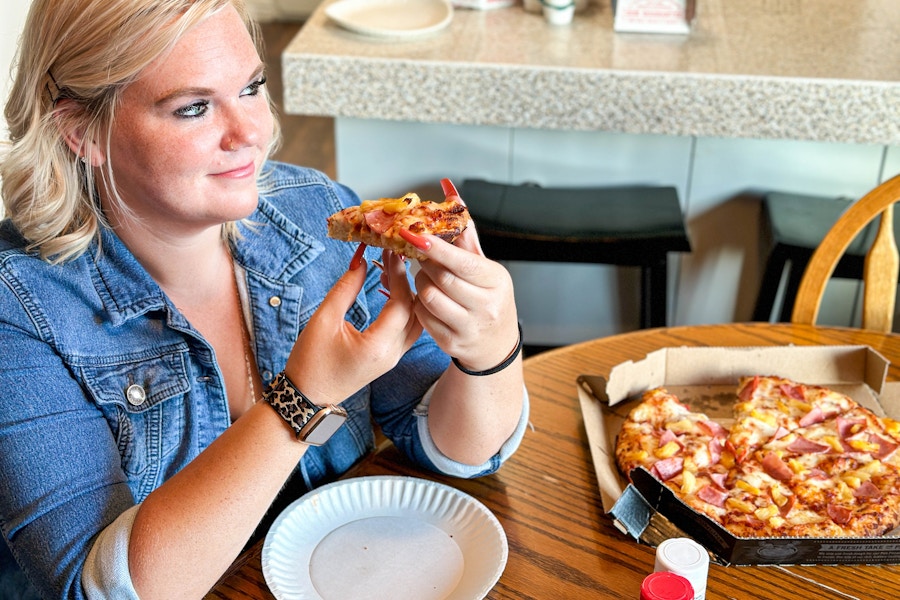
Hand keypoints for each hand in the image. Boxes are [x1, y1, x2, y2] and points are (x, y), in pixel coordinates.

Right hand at [283, 244, 422, 404]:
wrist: (307, 397)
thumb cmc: (310, 361)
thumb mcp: (324, 319)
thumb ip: (346, 288)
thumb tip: (362, 260)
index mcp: (378, 346)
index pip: (401, 303)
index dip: (398, 275)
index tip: (389, 252)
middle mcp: (393, 354)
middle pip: (415, 311)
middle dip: (407, 281)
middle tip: (393, 256)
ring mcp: (394, 358)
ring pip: (415, 321)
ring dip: (408, 294)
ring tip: (391, 270)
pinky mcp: (389, 358)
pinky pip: (407, 329)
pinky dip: (404, 308)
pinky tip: (388, 291)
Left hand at [400, 179, 518, 370]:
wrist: (495, 343)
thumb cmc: (486, 295)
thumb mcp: (482, 264)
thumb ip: (463, 229)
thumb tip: (449, 188)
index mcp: (495, 280)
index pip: (461, 262)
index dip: (436, 248)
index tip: (414, 236)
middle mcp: (486, 305)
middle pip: (440, 278)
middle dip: (425, 265)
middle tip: (422, 259)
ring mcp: (469, 327)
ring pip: (428, 297)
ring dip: (420, 284)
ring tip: (427, 280)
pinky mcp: (452, 343)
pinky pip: (423, 317)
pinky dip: (419, 305)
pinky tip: (428, 301)